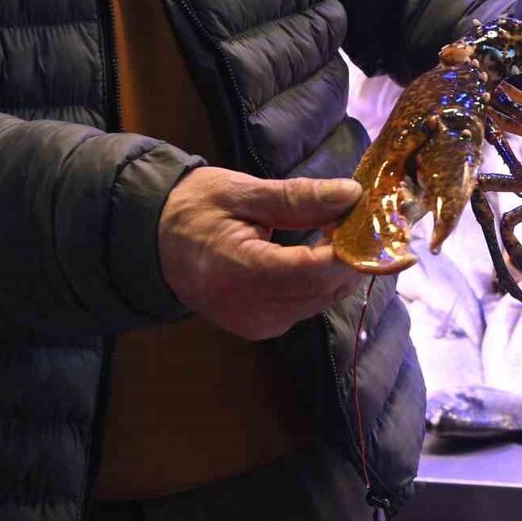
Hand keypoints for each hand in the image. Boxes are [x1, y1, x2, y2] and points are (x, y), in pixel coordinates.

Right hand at [158, 167, 368, 340]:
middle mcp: (251, 309)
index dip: (352, 248)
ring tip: (341, 229)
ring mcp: (257, 325)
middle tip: (362, 217)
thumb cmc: (193, 210)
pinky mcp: (262, 328)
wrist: (150, 243)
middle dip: (352, 255)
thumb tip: (351, 194)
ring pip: (323, 299)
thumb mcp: (242, 192)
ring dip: (341, 267)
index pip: (315, 270)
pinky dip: (323, 280)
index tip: (370, 218)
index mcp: (240, 272)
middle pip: (325, 288)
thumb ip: (298, 198)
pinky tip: (321, 251)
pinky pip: (309, 306)